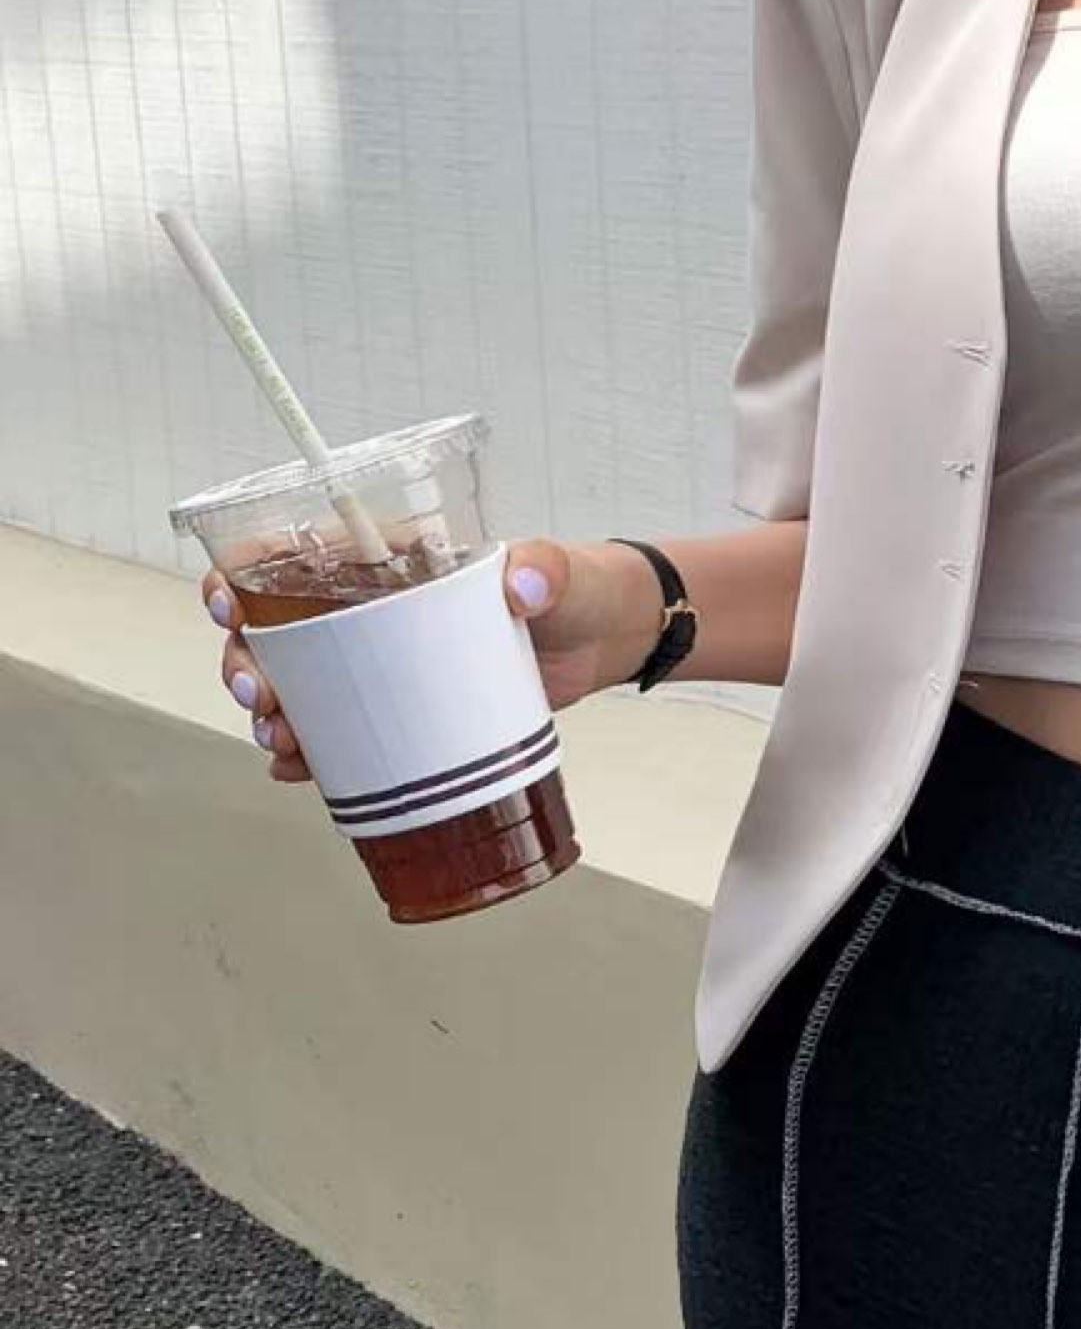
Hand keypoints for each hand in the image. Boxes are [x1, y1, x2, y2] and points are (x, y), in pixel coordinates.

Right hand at [198, 538, 663, 785]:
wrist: (605, 639)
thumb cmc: (576, 588)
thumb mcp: (559, 572)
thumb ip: (542, 569)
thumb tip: (524, 582)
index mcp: (385, 559)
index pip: (291, 554)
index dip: (241, 574)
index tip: (227, 604)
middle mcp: (369, 610)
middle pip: (276, 632)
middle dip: (247, 664)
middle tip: (260, 698)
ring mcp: (383, 664)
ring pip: (300, 688)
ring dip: (273, 716)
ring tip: (280, 744)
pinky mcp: (407, 708)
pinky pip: (344, 732)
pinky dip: (314, 755)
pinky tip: (299, 774)